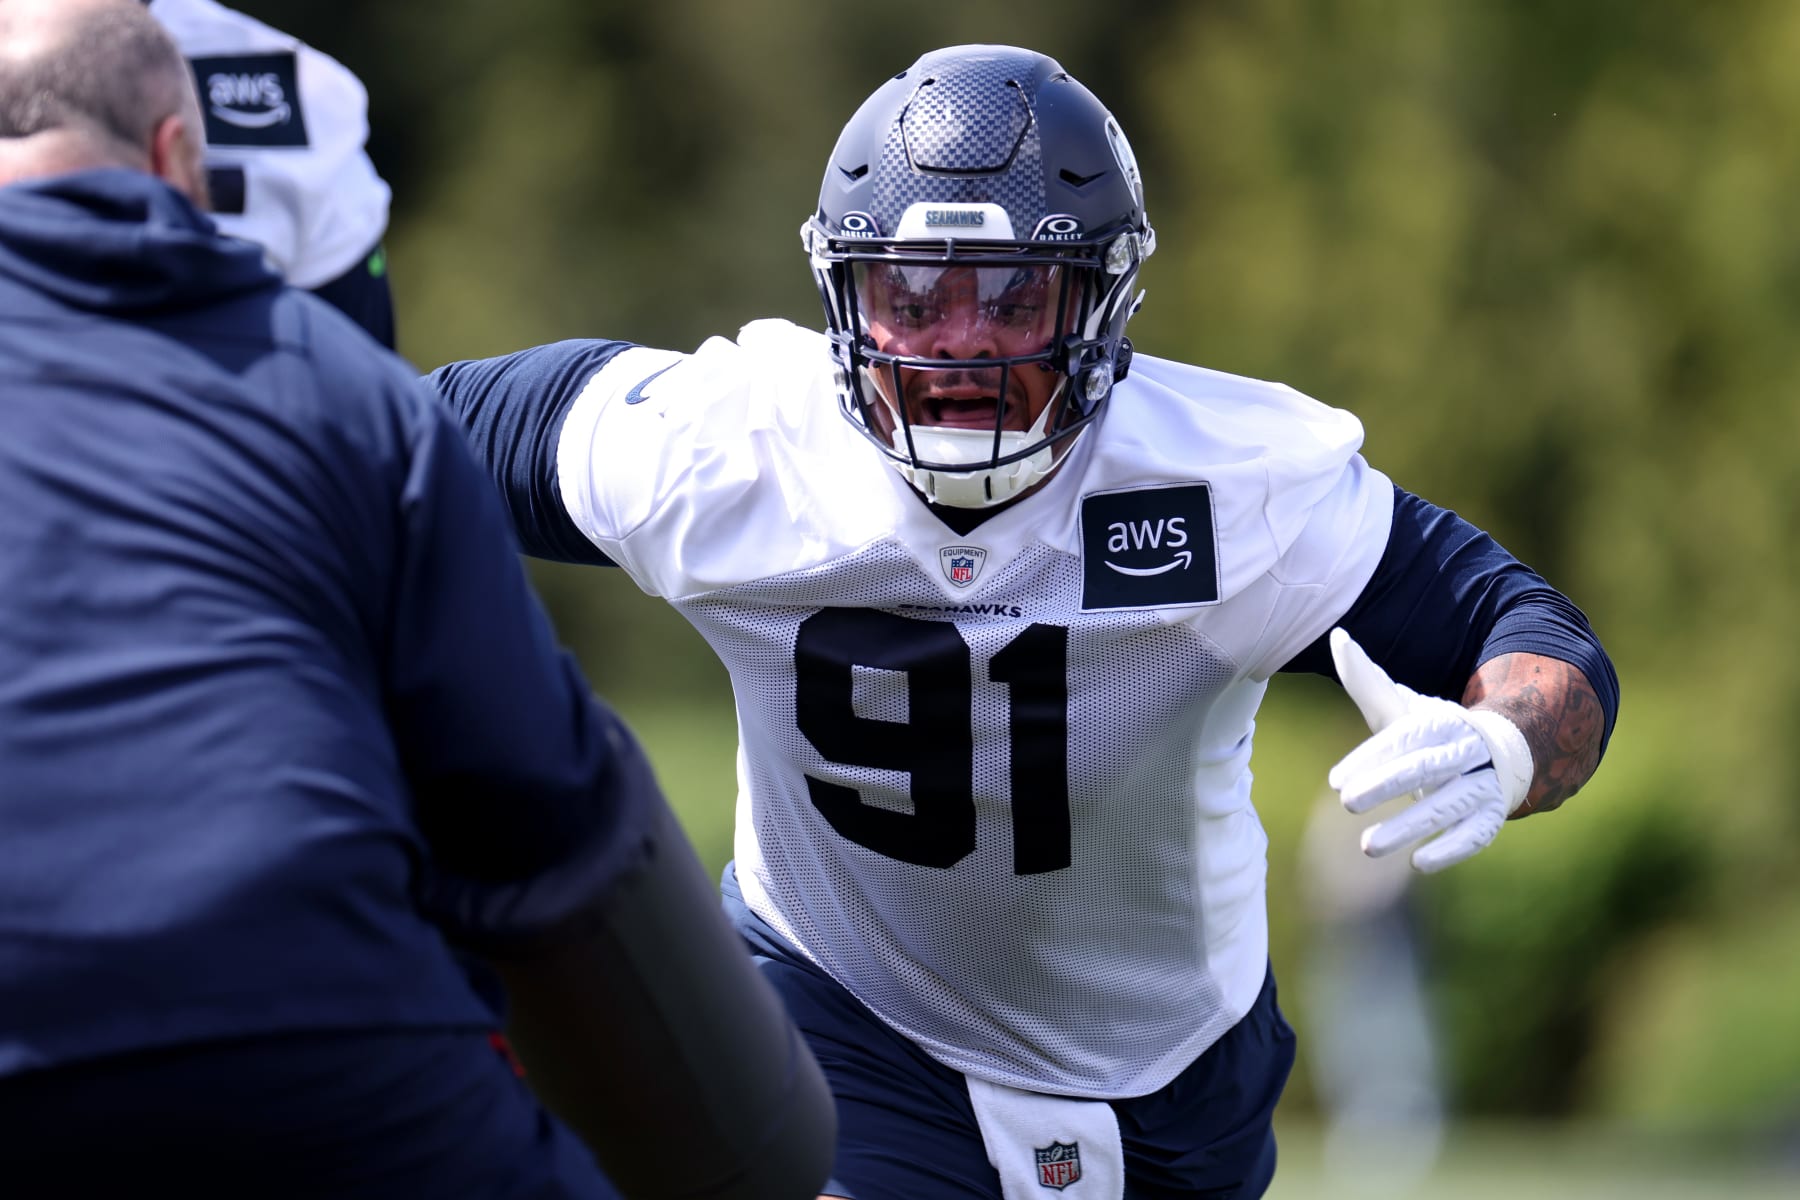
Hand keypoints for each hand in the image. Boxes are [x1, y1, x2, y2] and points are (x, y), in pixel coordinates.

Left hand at [1326, 628, 1534, 872]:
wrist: (1502, 752)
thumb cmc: (1435, 732)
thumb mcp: (1403, 706)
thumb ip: (1368, 679)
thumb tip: (1336, 635)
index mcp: (1443, 721)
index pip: (1404, 738)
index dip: (1371, 758)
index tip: (1335, 782)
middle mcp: (1467, 751)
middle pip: (1425, 768)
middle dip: (1386, 785)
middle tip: (1346, 804)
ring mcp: (1483, 785)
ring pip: (1448, 806)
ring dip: (1409, 827)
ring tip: (1366, 848)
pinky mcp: (1492, 817)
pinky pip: (1475, 835)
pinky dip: (1450, 849)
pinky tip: (1418, 864)